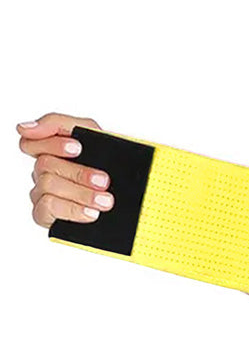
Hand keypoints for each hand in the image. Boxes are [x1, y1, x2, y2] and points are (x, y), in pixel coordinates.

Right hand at [18, 112, 112, 226]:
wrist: (132, 200)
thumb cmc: (114, 167)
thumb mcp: (100, 138)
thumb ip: (67, 125)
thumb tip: (26, 126)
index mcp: (54, 149)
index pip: (31, 141)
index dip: (51, 143)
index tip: (78, 148)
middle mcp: (44, 170)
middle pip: (45, 163)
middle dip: (79, 172)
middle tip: (104, 181)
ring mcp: (41, 191)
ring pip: (48, 184)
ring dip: (83, 193)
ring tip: (106, 201)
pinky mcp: (43, 213)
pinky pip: (48, 206)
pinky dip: (73, 209)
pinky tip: (91, 213)